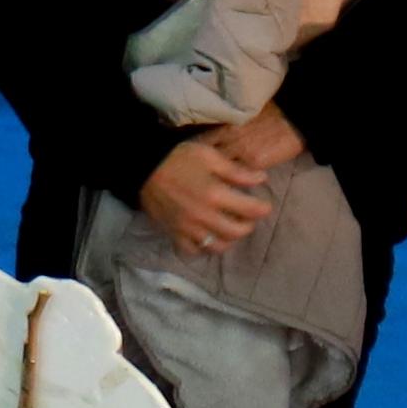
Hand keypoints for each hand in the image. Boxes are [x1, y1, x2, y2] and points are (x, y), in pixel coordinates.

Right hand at [138, 129, 281, 257]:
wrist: (143, 168)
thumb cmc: (178, 158)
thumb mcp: (210, 156)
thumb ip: (237, 171)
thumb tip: (262, 179)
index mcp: (215, 194)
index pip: (251, 210)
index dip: (263, 208)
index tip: (263, 205)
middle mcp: (204, 216)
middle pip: (237, 232)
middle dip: (248, 225)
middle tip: (246, 216)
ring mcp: (188, 228)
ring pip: (218, 246)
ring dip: (228, 238)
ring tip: (228, 227)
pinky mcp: (174, 234)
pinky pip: (194, 251)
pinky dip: (204, 247)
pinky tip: (207, 235)